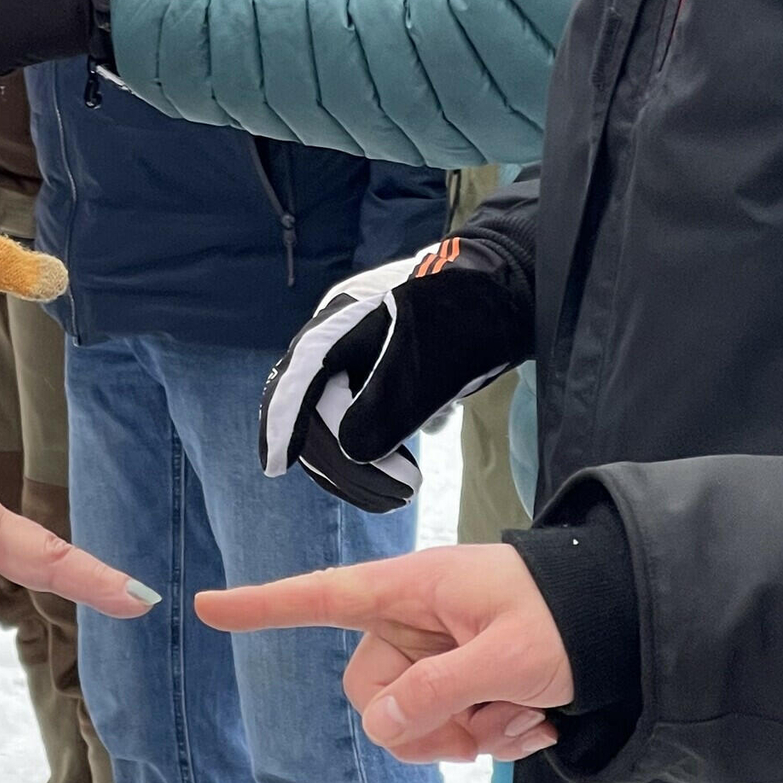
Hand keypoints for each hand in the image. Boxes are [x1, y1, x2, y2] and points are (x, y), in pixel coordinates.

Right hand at [200, 545, 568, 764]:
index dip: (263, 605)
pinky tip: (530, 718)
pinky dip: (489, 738)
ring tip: (520, 713)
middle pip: (370, 694)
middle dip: (425, 724)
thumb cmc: (563, 618)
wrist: (617, 622)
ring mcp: (432, 654)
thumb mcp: (505, 655)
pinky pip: (444, 733)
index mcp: (409, 589)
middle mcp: (410, 621)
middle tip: (488, 718)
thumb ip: (437, 690)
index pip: (321, 597)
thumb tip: (378, 724)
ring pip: (408, 725)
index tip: (206, 606)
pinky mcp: (455, 683)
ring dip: (466, 736)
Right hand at [259, 235, 533, 510]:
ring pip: (342, 414)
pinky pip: (369, 409)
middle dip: (344, 460)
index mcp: (338, 327)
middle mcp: (340, 337)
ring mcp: (361, 349)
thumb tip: (350, 450)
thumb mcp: (425, 365)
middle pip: (317, 407)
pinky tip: (423, 441)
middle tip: (395, 495)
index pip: (296, 382)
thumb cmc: (464, 317)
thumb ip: (385, 408)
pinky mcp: (386, 364)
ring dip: (366, 457)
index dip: (281, 425)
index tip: (273, 467)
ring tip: (408, 485)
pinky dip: (387, 438)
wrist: (509, 288)